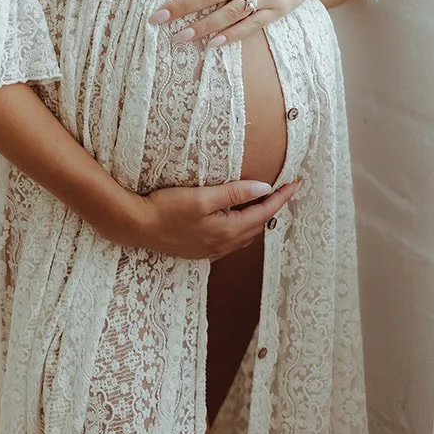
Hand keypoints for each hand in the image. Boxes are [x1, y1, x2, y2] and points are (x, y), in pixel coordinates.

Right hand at [126, 176, 302, 259]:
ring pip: (245, 233)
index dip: (281, 197)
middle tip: (282, 188)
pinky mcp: (201, 249)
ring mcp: (212, 249)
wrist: (137, 227)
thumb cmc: (167, 209)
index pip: (264, 212)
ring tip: (263, 199)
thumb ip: (235, 193)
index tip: (295, 184)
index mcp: (228, 231)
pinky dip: (241, 225)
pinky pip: (231, 238)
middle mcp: (223, 244)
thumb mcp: (203, 197)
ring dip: (256, 217)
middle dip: (272, 207)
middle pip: (257, 225)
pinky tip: (236, 216)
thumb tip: (263, 189)